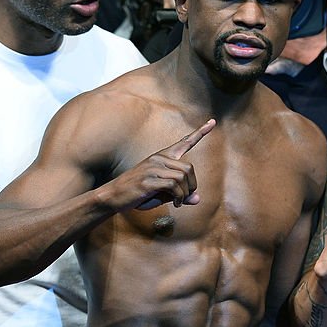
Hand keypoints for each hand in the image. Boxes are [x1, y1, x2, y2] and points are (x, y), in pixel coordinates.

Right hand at [96, 119, 214, 211]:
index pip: (184, 142)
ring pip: (182, 177)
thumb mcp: (162, 194)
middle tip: (185, 197)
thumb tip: (197, 199)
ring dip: (184, 193)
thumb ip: (180, 193)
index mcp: (162, 157)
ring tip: (177, 202)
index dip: (200, 132)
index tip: (213, 121)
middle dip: (192, 186)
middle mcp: (158, 158)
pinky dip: (178, 197)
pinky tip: (174, 204)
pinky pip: (173, 186)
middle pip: (188, 168)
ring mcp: (152, 168)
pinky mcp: (148, 180)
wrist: (113, 196)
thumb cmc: (139, 194)